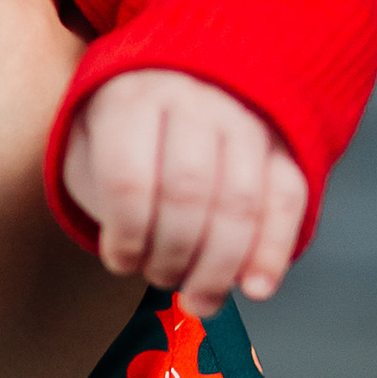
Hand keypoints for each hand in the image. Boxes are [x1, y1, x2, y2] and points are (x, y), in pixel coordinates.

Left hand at [60, 68, 306, 316]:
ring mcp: (244, 115)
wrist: (175, 78)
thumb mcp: (88, 150)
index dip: (126, 237)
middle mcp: (192, 97)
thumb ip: (103, 197)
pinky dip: (273, 250)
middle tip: (161, 279)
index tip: (122, 263)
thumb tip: (136, 262)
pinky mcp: (283, 140)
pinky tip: (256, 288)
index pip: (129, 179)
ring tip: (199, 299)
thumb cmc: (123, 133)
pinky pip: (288, 198)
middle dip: (174, 255)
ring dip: (219, 266)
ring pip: (242, 201)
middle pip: (189, 193)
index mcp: (131, 98)